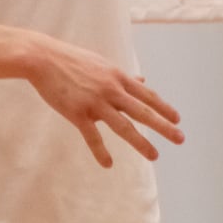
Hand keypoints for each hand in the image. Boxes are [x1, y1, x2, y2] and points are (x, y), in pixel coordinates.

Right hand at [25, 33, 184, 167]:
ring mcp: (95, 102)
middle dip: (163, 125)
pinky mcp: (77, 113)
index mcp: (116, 76)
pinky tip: (108, 164)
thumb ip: (122, 76)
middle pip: (142, 110)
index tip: (178, 119)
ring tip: (154, 155)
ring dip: (140, 142)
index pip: (146, 94)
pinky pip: (92, 136)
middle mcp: (110, 89)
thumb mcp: (101, 64)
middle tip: (180, 138)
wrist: (42, 58)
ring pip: (123, 125)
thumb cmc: (71, 60)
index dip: (163, 107)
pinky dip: (101, 151)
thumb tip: (142, 80)